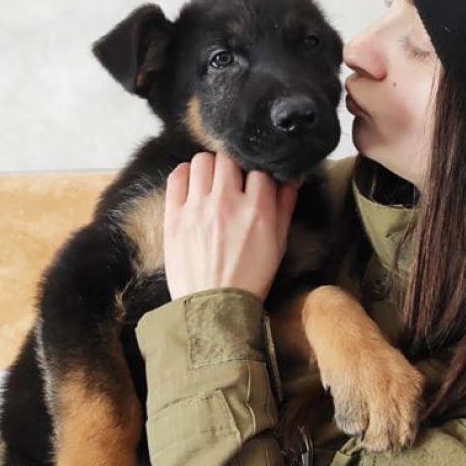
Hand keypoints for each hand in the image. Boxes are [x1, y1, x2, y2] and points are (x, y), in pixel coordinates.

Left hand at [164, 150, 299, 302]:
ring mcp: (197, 208)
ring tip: (213, 183)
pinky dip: (186, 174)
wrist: (214, 307)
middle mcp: (226, 203)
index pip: (260, 169)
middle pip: (229, 158)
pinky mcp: (174, 216)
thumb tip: (291, 179)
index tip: (256, 182)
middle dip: (234, 166)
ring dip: (210, 167)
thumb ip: (284, 207)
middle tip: (234, 181)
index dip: (259, 173)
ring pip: (202, 161)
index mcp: (256, 210)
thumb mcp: (277, 245)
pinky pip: (177, 176)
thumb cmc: (250, 278)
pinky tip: (193, 186)